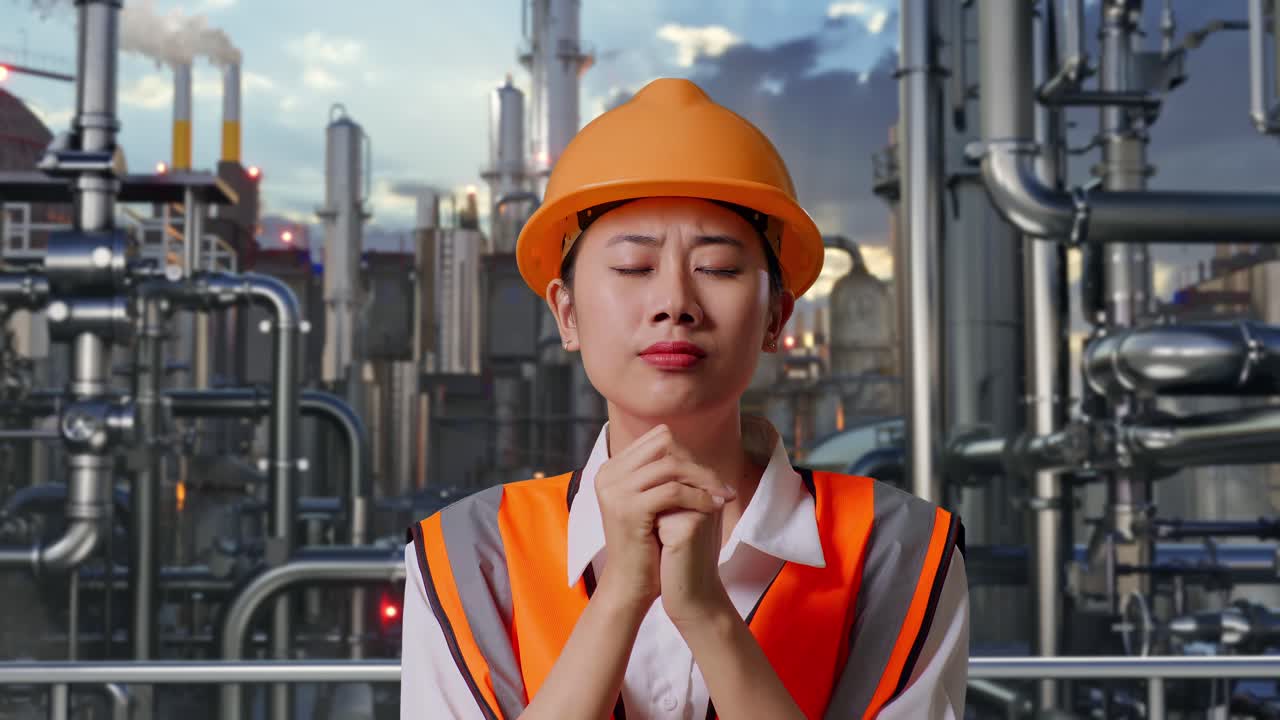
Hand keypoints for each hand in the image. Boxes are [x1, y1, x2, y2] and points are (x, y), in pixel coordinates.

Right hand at [594, 425, 736, 610]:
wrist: (630, 583)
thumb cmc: (646, 544)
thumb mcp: (650, 502)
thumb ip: (661, 475)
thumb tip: (688, 449)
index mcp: (612, 468)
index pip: (658, 438)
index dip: (687, 453)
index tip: (708, 476)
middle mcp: (608, 474)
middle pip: (665, 445)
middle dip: (698, 464)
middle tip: (721, 486)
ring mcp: (615, 490)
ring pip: (672, 466)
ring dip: (704, 480)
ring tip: (722, 496)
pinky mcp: (628, 509)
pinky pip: (673, 491)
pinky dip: (698, 497)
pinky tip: (713, 508)